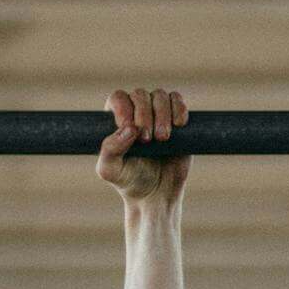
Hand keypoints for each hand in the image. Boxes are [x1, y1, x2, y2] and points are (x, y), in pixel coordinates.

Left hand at [97, 86, 190, 206]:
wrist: (157, 194)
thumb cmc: (129, 181)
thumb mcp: (111, 171)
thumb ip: (109, 150)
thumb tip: (129, 128)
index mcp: (115, 120)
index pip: (118, 98)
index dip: (125, 109)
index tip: (132, 130)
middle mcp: (135, 112)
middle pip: (140, 95)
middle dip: (144, 115)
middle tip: (147, 140)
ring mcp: (156, 113)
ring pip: (160, 96)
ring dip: (162, 114)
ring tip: (162, 138)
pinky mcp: (176, 118)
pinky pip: (177, 100)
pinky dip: (179, 108)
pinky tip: (179, 124)